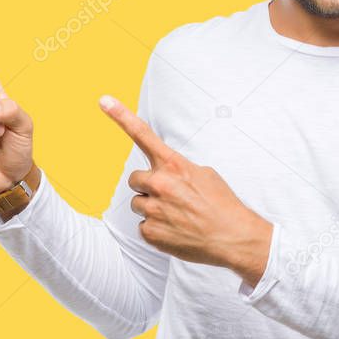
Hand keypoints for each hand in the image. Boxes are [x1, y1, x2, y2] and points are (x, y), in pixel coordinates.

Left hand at [98, 94, 271, 285]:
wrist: (234, 238)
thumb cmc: (222, 204)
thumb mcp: (204, 174)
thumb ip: (177, 169)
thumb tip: (164, 173)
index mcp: (173, 165)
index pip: (142, 135)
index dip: (121, 116)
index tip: (104, 101)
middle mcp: (160, 184)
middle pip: (136, 180)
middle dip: (149, 187)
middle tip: (171, 197)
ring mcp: (153, 209)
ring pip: (138, 204)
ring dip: (153, 208)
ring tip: (178, 216)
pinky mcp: (151, 232)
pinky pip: (143, 226)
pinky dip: (156, 229)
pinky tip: (176, 230)